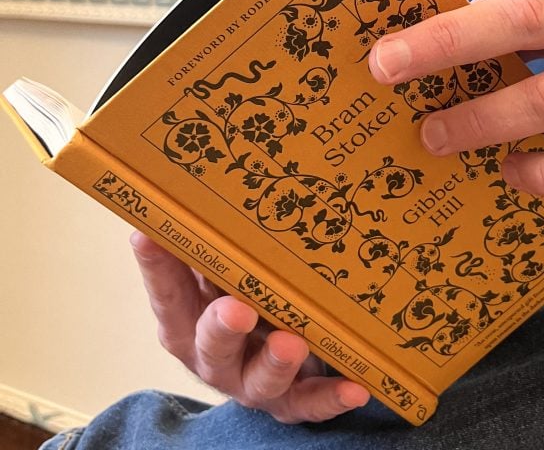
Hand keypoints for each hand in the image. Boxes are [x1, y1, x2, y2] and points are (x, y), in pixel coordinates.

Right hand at [130, 232, 369, 422]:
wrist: (279, 357)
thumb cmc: (246, 295)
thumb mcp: (224, 269)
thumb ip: (214, 241)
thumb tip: (200, 181)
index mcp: (188, 321)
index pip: (166, 293)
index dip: (156, 267)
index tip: (147, 235)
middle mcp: (213, 357)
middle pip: (210, 345)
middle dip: (222, 327)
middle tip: (236, 308)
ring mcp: (251, 383)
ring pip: (259, 380)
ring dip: (276, 362)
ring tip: (292, 342)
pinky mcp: (290, 401)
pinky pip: (310, 404)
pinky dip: (331, 398)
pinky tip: (354, 388)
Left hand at [369, 0, 543, 197]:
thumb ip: (525, 4)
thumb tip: (442, 33)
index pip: (506, 4)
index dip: (444, 34)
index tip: (387, 59)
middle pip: (526, 39)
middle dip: (454, 70)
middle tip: (408, 110)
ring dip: (490, 126)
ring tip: (442, 140)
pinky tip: (516, 173)